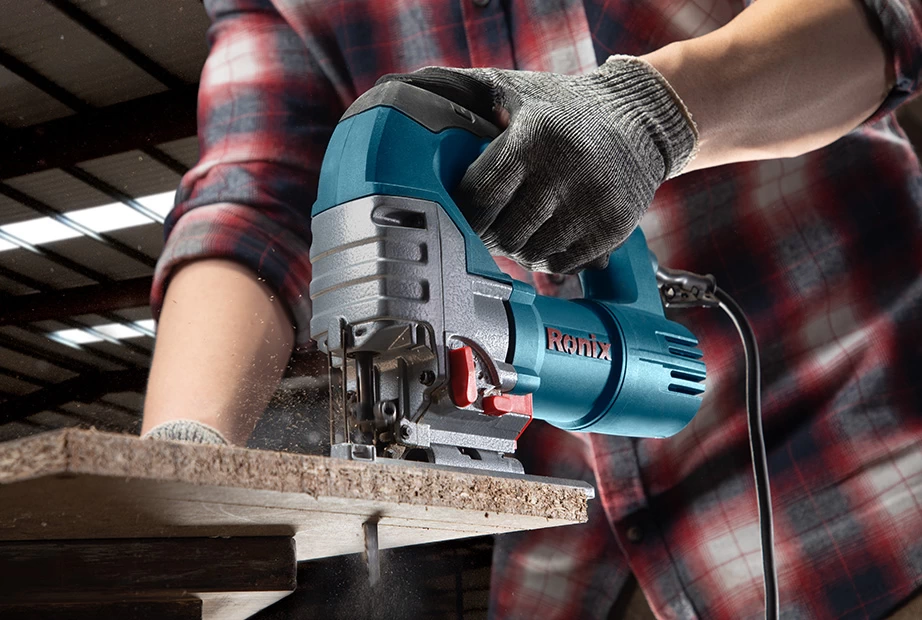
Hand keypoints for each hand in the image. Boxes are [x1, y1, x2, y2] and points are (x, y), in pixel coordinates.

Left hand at [379, 56, 696, 272]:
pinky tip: (547, 235)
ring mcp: (591, 205)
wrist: (641, 120)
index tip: (464, 208)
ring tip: (519, 227)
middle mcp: (565, 172)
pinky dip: (547, 258)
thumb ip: (468, 95)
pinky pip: (561, 265)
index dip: (466, 209)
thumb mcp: (517, 91)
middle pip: (503, 234)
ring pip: (530, 255)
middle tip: (490, 223)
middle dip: (490, 233)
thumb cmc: (566, 108)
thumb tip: (413, 100)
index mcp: (534, 138)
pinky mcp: (612, 229)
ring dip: (517, 249)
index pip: (480, 196)